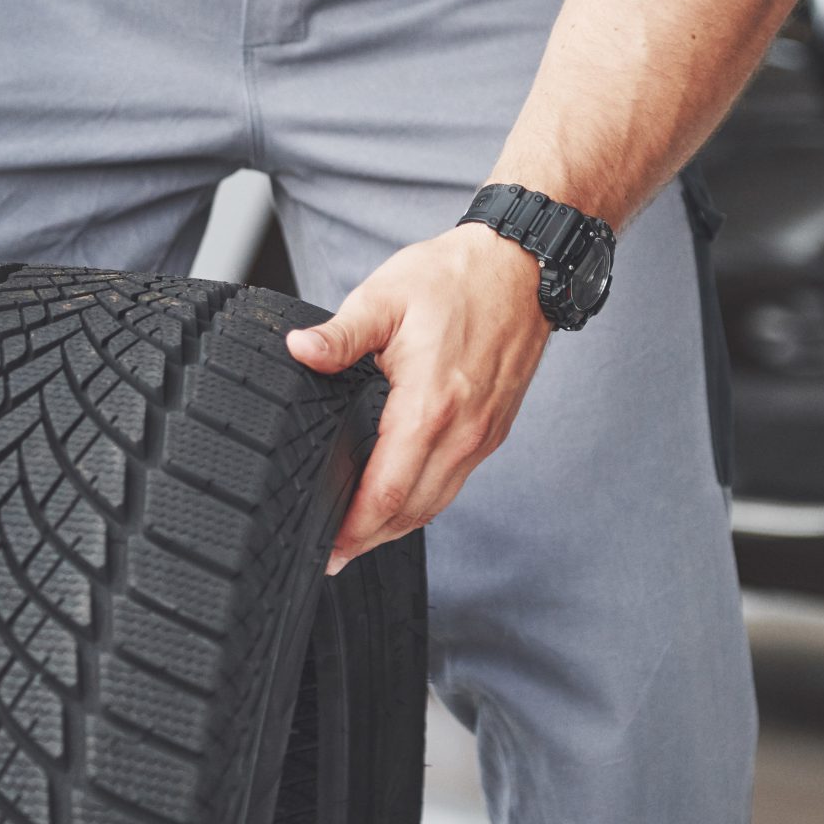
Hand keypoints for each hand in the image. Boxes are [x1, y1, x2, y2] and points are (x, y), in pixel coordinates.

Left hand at [286, 223, 550, 572]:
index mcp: (430, 404)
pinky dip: (424, 503)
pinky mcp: (493, 429)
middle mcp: (463, 430)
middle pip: (412, 512)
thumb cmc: (456, 277)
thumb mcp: (386, 296)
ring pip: (437, 504)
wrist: (524, 266)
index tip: (327, 548)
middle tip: (332, 557)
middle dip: (369, 540)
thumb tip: (299, 350)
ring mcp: (483, 434)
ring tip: (360, 540)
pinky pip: (455, 482)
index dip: (354, 527)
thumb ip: (340, 334)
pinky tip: (401, 501)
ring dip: (397, 527)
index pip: (388, 491)